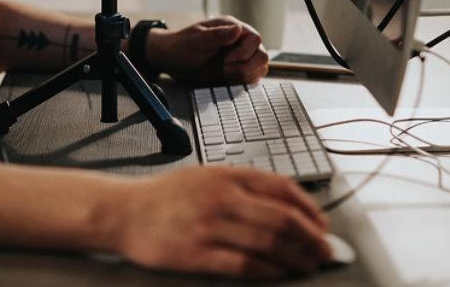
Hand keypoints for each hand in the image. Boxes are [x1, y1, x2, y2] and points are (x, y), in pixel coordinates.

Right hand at [108, 165, 332, 279]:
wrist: (123, 211)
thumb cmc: (166, 196)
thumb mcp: (206, 176)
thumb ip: (242, 185)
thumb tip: (286, 203)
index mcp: (226, 175)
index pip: (282, 188)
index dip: (310, 209)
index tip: (322, 225)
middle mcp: (221, 197)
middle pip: (281, 218)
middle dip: (311, 237)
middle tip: (325, 250)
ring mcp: (209, 226)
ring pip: (267, 242)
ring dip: (295, 257)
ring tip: (307, 265)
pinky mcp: (196, 254)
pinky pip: (242, 264)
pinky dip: (267, 270)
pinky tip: (278, 274)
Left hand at [145, 16, 267, 85]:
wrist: (171, 60)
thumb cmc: (181, 45)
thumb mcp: (197, 39)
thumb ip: (218, 35)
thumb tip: (238, 29)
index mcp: (232, 28)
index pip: (255, 39)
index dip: (245, 52)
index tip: (226, 59)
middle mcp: (239, 41)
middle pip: (262, 55)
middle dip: (246, 66)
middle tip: (225, 69)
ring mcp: (240, 57)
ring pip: (260, 67)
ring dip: (245, 75)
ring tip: (225, 74)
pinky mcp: (236, 70)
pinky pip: (252, 77)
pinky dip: (243, 81)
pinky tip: (228, 79)